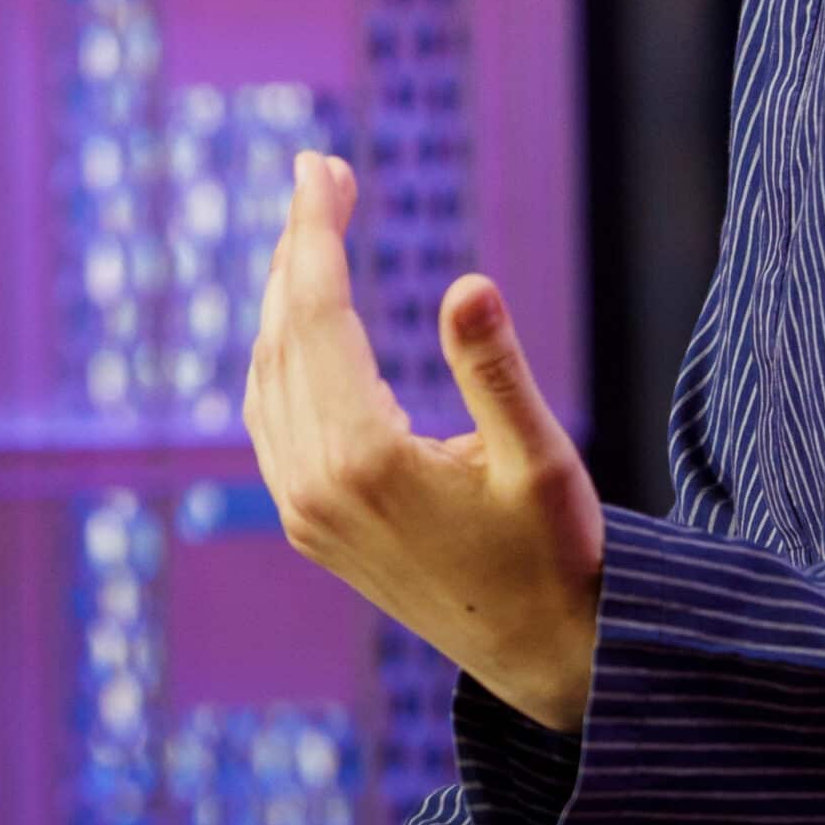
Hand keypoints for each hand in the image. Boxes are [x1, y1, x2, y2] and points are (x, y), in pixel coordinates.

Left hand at [242, 153, 603, 731]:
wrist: (546, 659)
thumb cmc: (558, 555)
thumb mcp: (541, 459)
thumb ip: (496, 369)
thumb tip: (467, 282)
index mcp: (362, 460)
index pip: (318, 317)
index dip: (316, 234)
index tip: (320, 165)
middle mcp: (312, 485)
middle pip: (283, 336)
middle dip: (297, 247)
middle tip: (318, 170)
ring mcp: (303, 510)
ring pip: (266, 376)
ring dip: (283, 296)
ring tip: (312, 229)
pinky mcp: (310, 524)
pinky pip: (270, 418)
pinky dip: (279, 353)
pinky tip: (299, 322)